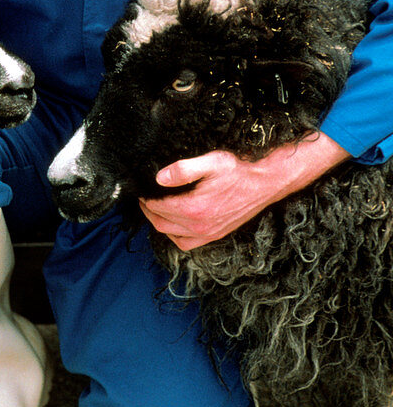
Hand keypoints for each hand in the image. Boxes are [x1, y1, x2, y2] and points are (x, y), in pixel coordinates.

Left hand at [139, 133, 349, 250]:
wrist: (265, 182)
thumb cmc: (238, 170)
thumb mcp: (210, 162)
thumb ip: (183, 170)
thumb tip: (159, 179)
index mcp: (194, 208)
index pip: (158, 207)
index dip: (146, 199)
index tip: (141, 190)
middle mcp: (199, 226)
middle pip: (160, 223)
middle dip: (148, 211)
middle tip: (143, 199)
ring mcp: (208, 233)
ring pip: (171, 235)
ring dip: (159, 224)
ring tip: (155, 209)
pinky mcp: (215, 235)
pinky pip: (187, 244)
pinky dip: (175, 236)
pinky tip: (174, 224)